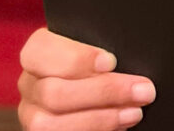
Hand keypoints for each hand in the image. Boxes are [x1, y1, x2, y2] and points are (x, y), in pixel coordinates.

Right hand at [18, 27, 155, 130]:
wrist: (95, 90)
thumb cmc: (102, 63)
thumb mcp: (99, 49)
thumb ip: (103, 52)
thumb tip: (131, 53)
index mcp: (37, 54)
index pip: (42, 51)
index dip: (77, 58)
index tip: (112, 61)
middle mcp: (29, 85)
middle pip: (53, 92)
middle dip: (103, 92)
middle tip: (143, 90)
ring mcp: (31, 115)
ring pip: (50, 124)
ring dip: (99, 120)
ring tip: (134, 113)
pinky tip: (120, 127)